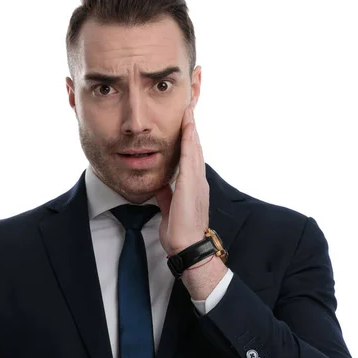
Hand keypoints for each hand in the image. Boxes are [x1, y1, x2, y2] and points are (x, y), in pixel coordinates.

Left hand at [155, 105, 208, 254]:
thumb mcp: (168, 210)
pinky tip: (188, 128)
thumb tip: (160, 186)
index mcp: (192, 187)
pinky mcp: (191, 185)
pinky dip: (189, 141)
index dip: (188, 142)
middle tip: (189, 110)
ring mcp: (196, 182)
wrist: (187, 247)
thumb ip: (166, 196)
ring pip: (195, 150)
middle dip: (191, 130)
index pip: (190, 159)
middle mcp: (198, 182)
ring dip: (191, 130)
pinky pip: (190, 158)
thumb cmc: (180, 233)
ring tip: (189, 112)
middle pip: (195, 150)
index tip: (184, 126)